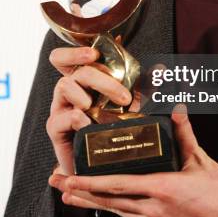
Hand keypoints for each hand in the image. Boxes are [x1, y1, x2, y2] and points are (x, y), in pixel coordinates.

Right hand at [46, 43, 134, 175]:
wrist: (102, 165)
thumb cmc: (115, 129)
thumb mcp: (132, 105)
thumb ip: (143, 86)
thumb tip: (161, 68)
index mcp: (84, 81)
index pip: (68, 57)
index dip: (76, 51)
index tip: (95, 53)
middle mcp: (70, 90)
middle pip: (76, 70)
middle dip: (101, 78)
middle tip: (124, 97)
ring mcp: (61, 108)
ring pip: (64, 85)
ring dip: (85, 94)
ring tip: (98, 108)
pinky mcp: (56, 129)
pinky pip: (61, 117)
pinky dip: (76, 118)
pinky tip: (88, 125)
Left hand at [49, 106, 217, 216]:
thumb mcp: (202, 161)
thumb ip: (185, 134)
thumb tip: (177, 108)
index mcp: (163, 188)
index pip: (118, 185)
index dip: (91, 182)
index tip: (70, 176)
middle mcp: (154, 210)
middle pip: (108, 201)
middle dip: (79, 191)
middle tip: (56, 182)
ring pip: (115, 211)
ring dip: (91, 201)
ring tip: (68, 193)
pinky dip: (113, 208)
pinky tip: (103, 201)